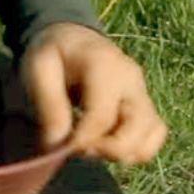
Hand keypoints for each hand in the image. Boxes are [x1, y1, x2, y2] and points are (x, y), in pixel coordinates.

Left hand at [20, 23, 166, 164]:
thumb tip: (57, 146)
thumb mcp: (39, 69)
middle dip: (103, 150)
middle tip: (76, 146)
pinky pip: (154, 137)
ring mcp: (143, 95)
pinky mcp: (147, 107)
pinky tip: (107, 145)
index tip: (58, 148)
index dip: (80, 141)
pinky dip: (133, 150)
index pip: (101, 118)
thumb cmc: (54, 53)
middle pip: (135, 132)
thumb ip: (49, 106)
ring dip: (118, 153)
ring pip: (148, 139)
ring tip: (91, 145)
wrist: (74, 39)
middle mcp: (133, 81)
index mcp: (105, 67)